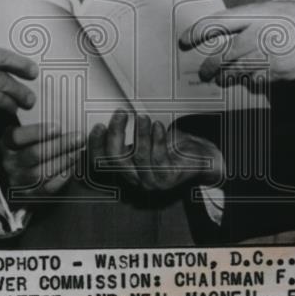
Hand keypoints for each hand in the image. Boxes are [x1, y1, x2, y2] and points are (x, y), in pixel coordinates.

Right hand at [0, 122, 83, 199]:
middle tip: (79, 137)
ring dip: (63, 161)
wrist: (14, 178)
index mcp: (6, 144)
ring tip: (78, 151)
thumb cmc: (25, 148)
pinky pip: (47, 189)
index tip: (58, 127)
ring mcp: (18, 181)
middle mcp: (10, 163)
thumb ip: (37, 129)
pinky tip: (73, 167)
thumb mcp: (24, 136)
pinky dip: (62, 177)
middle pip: (34, 154)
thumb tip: (63, 115)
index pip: (17, 137)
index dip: (37, 132)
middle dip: (60, 145)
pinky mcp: (28, 196)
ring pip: (41, 173)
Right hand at [91, 110, 223, 192]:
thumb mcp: (144, 137)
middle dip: (116, 134)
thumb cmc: (169, 146)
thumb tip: (112, 115)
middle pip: (116, 160)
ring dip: (140, 134)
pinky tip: (158, 126)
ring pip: (138, 157)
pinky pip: (159, 158)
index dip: (96, 145)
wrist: (198, 157)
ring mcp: (151, 181)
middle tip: (121, 113)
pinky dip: (157, 140)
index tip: (99, 125)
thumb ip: (127, 133)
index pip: (101, 162)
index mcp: (125, 170)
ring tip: (143, 117)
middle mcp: (135, 179)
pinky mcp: (168, 179)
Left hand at [179, 1, 294, 83]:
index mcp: (256, 14)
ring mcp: (267, 55)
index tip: (184, 40)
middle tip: (204, 72)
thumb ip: (252, 19)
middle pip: (223, 54)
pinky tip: (247, 80)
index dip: (197, 32)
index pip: (217, 23)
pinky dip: (248, 81)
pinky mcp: (278, 72)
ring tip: (221, 78)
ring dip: (226, 76)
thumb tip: (231, 33)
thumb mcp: (275, 8)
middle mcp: (258, 34)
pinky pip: (255, 80)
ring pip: (236, 70)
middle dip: (210, 66)